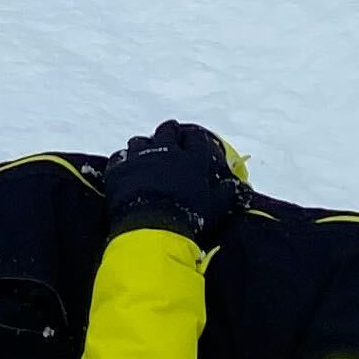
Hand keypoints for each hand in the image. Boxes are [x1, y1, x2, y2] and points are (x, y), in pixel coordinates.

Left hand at [102, 122, 242, 249]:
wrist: (152, 228)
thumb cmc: (189, 218)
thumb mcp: (215, 208)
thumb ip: (227, 194)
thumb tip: (239, 186)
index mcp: (193, 159)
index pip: (196, 139)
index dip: (194, 139)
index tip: (192, 143)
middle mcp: (167, 150)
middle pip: (167, 130)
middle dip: (169, 133)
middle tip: (170, 141)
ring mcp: (140, 157)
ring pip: (140, 140)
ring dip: (144, 146)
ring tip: (146, 156)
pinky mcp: (119, 168)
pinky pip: (118, 157)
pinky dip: (122, 162)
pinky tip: (125, 168)